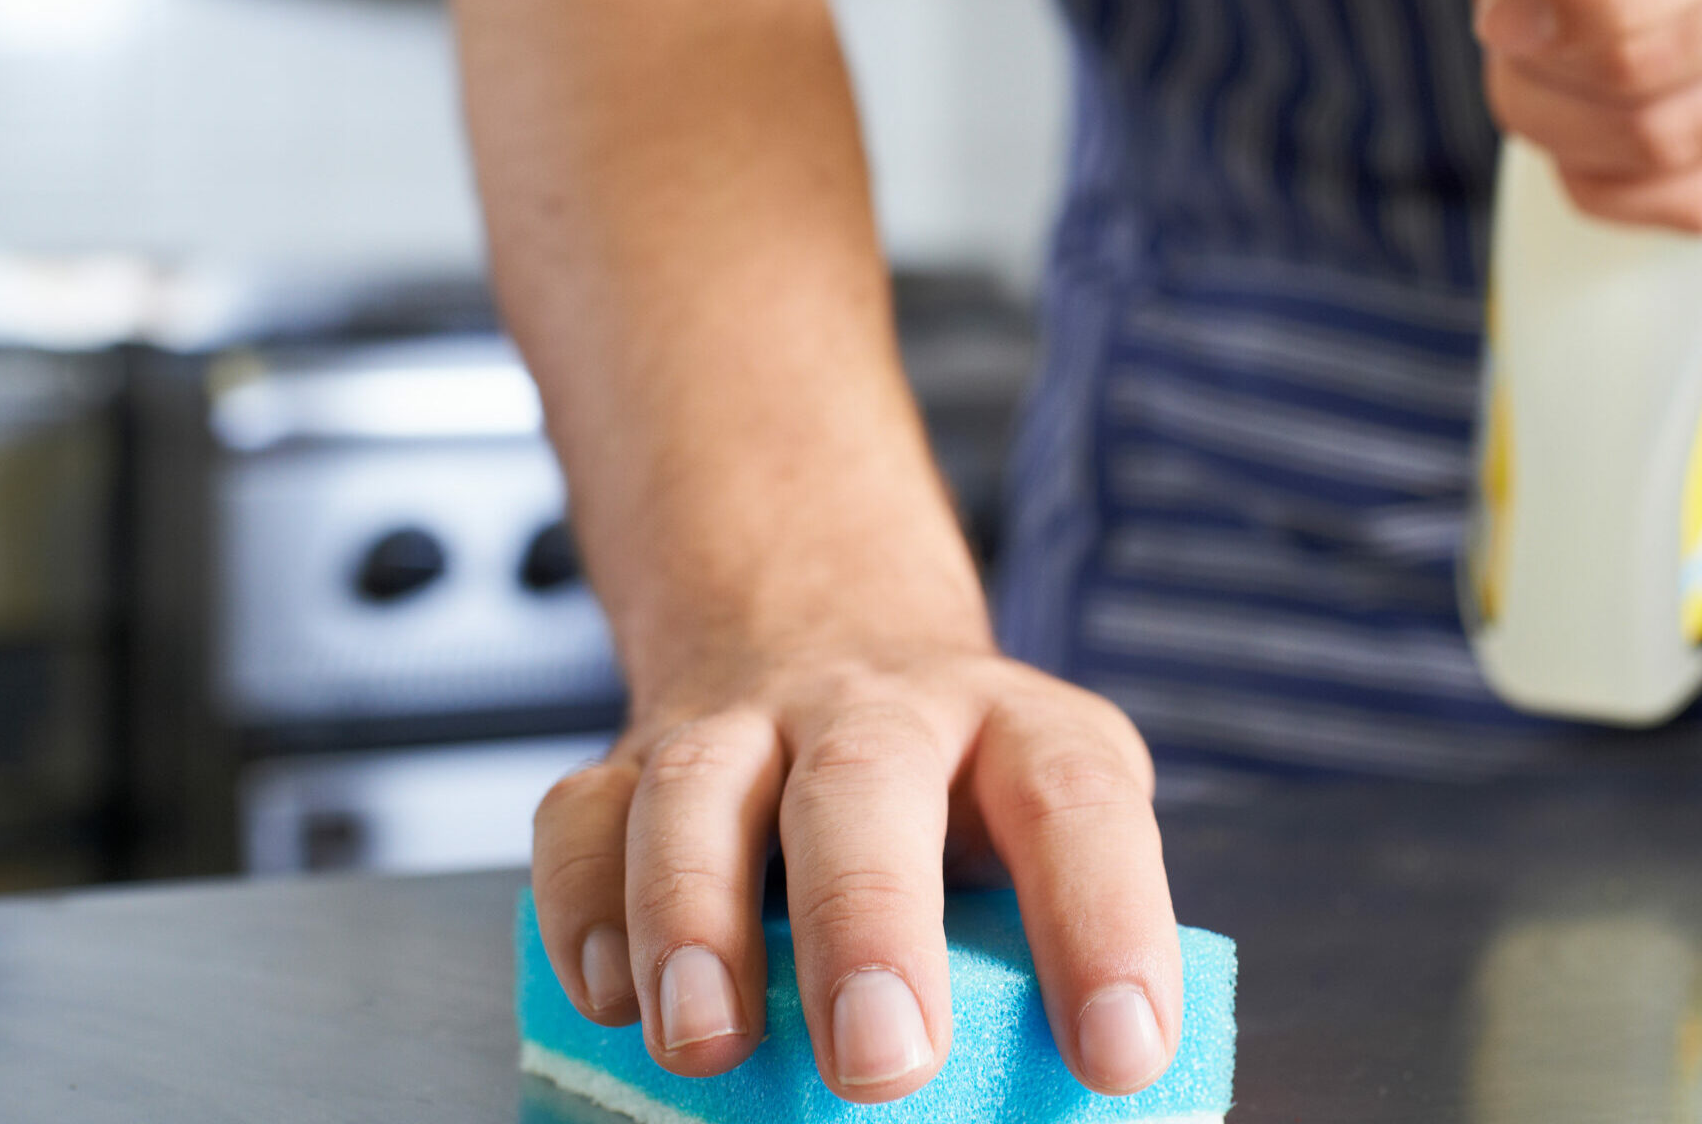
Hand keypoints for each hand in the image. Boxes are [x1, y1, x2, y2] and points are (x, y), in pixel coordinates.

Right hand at [528, 636, 1180, 1103]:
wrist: (826, 624)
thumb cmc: (957, 788)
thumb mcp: (1042, 834)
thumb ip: (1045, 949)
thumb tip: (1074, 1100)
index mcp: (1017, 729)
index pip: (1078, 803)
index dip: (1104, 921)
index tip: (1119, 1052)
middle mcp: (880, 709)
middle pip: (865, 784)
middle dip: (866, 924)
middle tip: (882, 1062)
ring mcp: (745, 722)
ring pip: (699, 786)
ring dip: (691, 917)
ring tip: (706, 1041)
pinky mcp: (633, 756)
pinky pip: (582, 814)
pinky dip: (582, 908)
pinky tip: (612, 999)